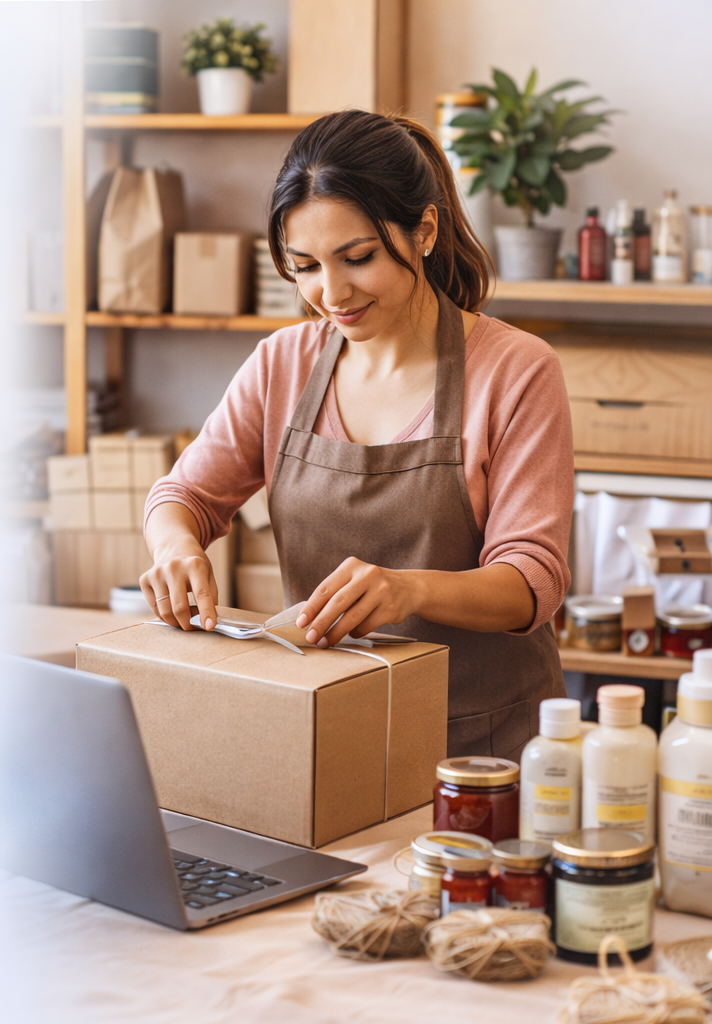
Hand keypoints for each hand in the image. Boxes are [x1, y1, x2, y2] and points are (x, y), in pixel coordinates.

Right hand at [140, 537, 217, 631]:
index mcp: (195, 566)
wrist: (174, 548)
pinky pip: (154, 608)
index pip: (202, 594)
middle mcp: (174, 568)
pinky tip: (171, 607)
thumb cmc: (195, 567)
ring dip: (175, 622)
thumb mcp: (209, 575)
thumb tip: (207, 623)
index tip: (209, 627)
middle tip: (193, 627)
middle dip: (187, 624)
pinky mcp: (145, 579)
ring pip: (164, 611)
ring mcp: (157, 573)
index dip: (206, 613)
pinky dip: (164, 614)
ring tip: (183, 617)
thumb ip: (210, 598)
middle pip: (179, 608)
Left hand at [294, 557, 420, 646]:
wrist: (408, 588)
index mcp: (352, 566)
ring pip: (352, 618)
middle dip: (321, 623)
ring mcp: (381, 591)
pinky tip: (352, 633)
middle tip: (311, 637)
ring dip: (336, 633)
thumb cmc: (371, 587)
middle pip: (338, 603)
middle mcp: (367, 575)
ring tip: (326, 642)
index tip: (301, 623)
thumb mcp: (353, 580)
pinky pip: (366, 626)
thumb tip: (309, 619)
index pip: (325, 588)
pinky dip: (355, 633)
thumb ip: (334, 594)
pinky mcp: (390, 608)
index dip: (311, 608)